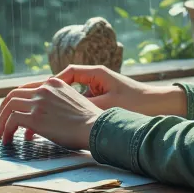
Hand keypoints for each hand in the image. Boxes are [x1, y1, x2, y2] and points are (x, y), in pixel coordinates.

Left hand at [0, 76, 101, 149]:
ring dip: (2, 121)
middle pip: (13, 94)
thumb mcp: (73, 102)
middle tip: (1, 122)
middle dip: (4, 109)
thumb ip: (57, 104)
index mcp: (54, 83)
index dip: (17, 101)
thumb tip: (44, 119)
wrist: (96, 127)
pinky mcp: (35, 117)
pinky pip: (11, 120)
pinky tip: (7, 139)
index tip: (13, 112)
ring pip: (9, 106)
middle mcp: (44, 89)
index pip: (27, 88)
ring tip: (0, 134)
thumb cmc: (89, 121)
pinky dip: (5, 130)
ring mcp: (39, 102)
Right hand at [55, 65, 187, 117]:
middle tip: (33, 98)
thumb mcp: (109, 105)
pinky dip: (73, 108)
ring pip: (74, 93)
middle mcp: (96, 78)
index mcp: (97, 73)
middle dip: (51, 90)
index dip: (54, 82)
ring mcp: (99, 88)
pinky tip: (62, 120)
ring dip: (61, 101)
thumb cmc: (137, 102)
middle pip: (67, 81)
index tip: (43, 94)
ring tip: (45, 111)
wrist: (159, 104)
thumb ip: (87, 106)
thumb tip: (65, 111)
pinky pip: (82, 101)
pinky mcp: (103, 98)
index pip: (69, 72)